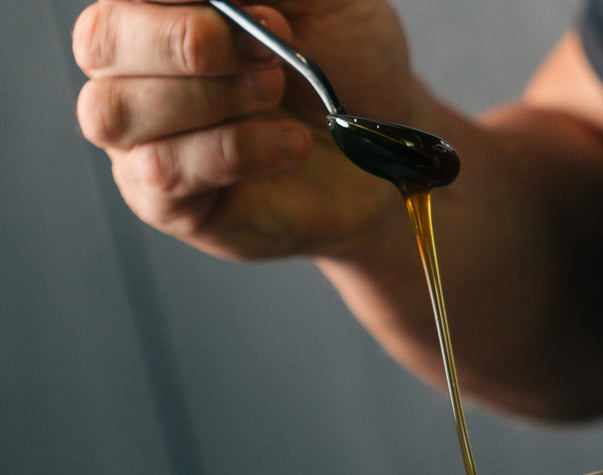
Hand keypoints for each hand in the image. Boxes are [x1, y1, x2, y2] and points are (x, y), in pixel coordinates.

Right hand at [72, 0, 424, 259]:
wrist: (380, 153)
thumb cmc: (345, 67)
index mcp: (155, 9)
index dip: (174, 1)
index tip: (256, 10)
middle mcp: (131, 71)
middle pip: (100, 42)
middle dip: (184, 42)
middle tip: (267, 53)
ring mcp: (141, 141)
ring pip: (119, 112)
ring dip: (209, 99)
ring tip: (276, 94)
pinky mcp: (165, 203)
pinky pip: (167, 172)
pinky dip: (236, 151)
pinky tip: (290, 145)